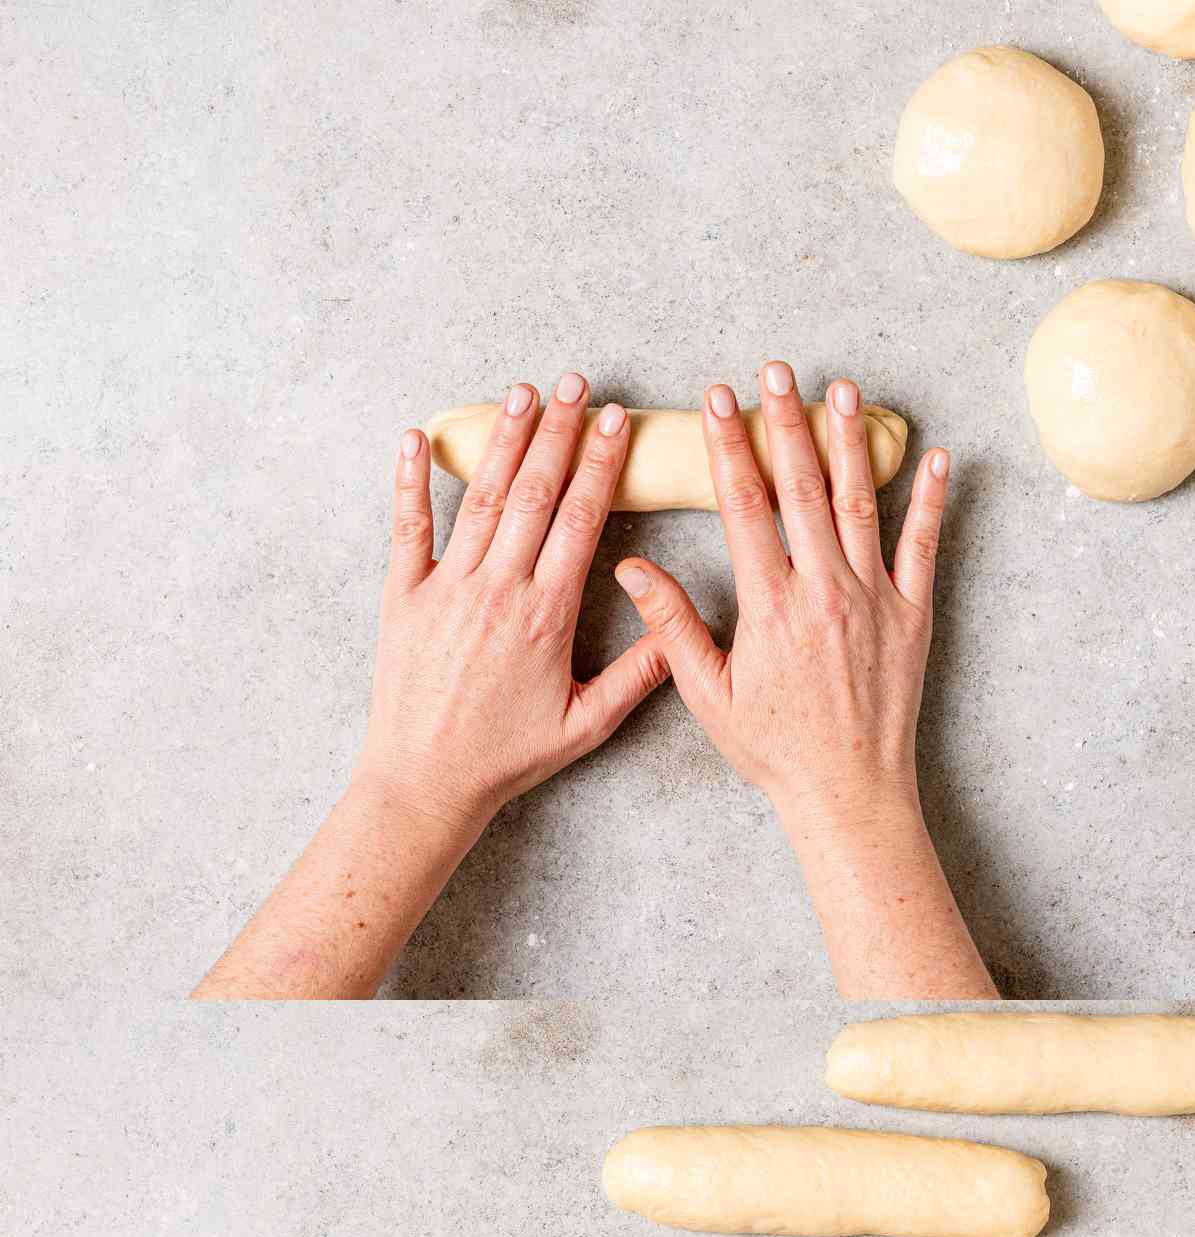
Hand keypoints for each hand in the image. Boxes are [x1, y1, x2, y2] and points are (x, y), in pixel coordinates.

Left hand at [355, 372, 668, 836]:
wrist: (426, 780)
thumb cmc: (507, 757)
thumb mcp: (586, 724)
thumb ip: (637, 676)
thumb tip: (679, 634)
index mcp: (546, 615)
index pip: (580, 520)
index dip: (600, 464)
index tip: (616, 422)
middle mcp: (497, 590)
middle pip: (533, 492)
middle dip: (560, 432)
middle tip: (577, 384)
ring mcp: (445, 588)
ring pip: (480, 498)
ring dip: (503, 439)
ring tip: (524, 393)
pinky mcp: (402, 597)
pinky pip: (407, 527)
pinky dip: (412, 480)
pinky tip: (420, 437)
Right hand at [614, 363, 947, 829]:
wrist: (847, 791)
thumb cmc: (775, 749)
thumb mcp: (708, 693)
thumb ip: (672, 625)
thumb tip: (631, 567)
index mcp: (769, 606)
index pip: (744, 505)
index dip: (730, 446)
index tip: (719, 399)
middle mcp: (823, 590)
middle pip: (802, 487)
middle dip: (785, 421)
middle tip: (776, 370)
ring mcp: (874, 599)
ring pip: (861, 503)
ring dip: (850, 441)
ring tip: (842, 388)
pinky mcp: (912, 616)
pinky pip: (924, 547)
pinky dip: (931, 501)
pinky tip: (937, 458)